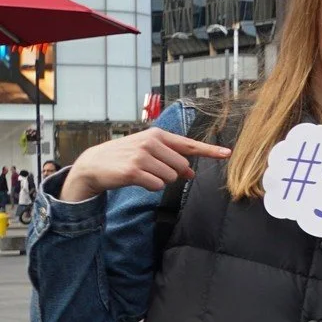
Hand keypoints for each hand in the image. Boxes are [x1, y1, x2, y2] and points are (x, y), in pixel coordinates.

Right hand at [62, 128, 231, 199]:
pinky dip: (150, 187)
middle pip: (181, 167)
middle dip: (171, 173)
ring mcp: (142, 156)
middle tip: (152, 170)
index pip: (189, 144)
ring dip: (159, 180)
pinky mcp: (134, 171)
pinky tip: (136, 180)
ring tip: (142, 173)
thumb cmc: (125, 157)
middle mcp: (151, 142)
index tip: (227, 153)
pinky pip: (156, 185)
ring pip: (170, 178)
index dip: (209, 150)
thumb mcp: (148, 152)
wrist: (94, 164)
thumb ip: (171, 159)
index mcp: (157, 135)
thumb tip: (191, 173)